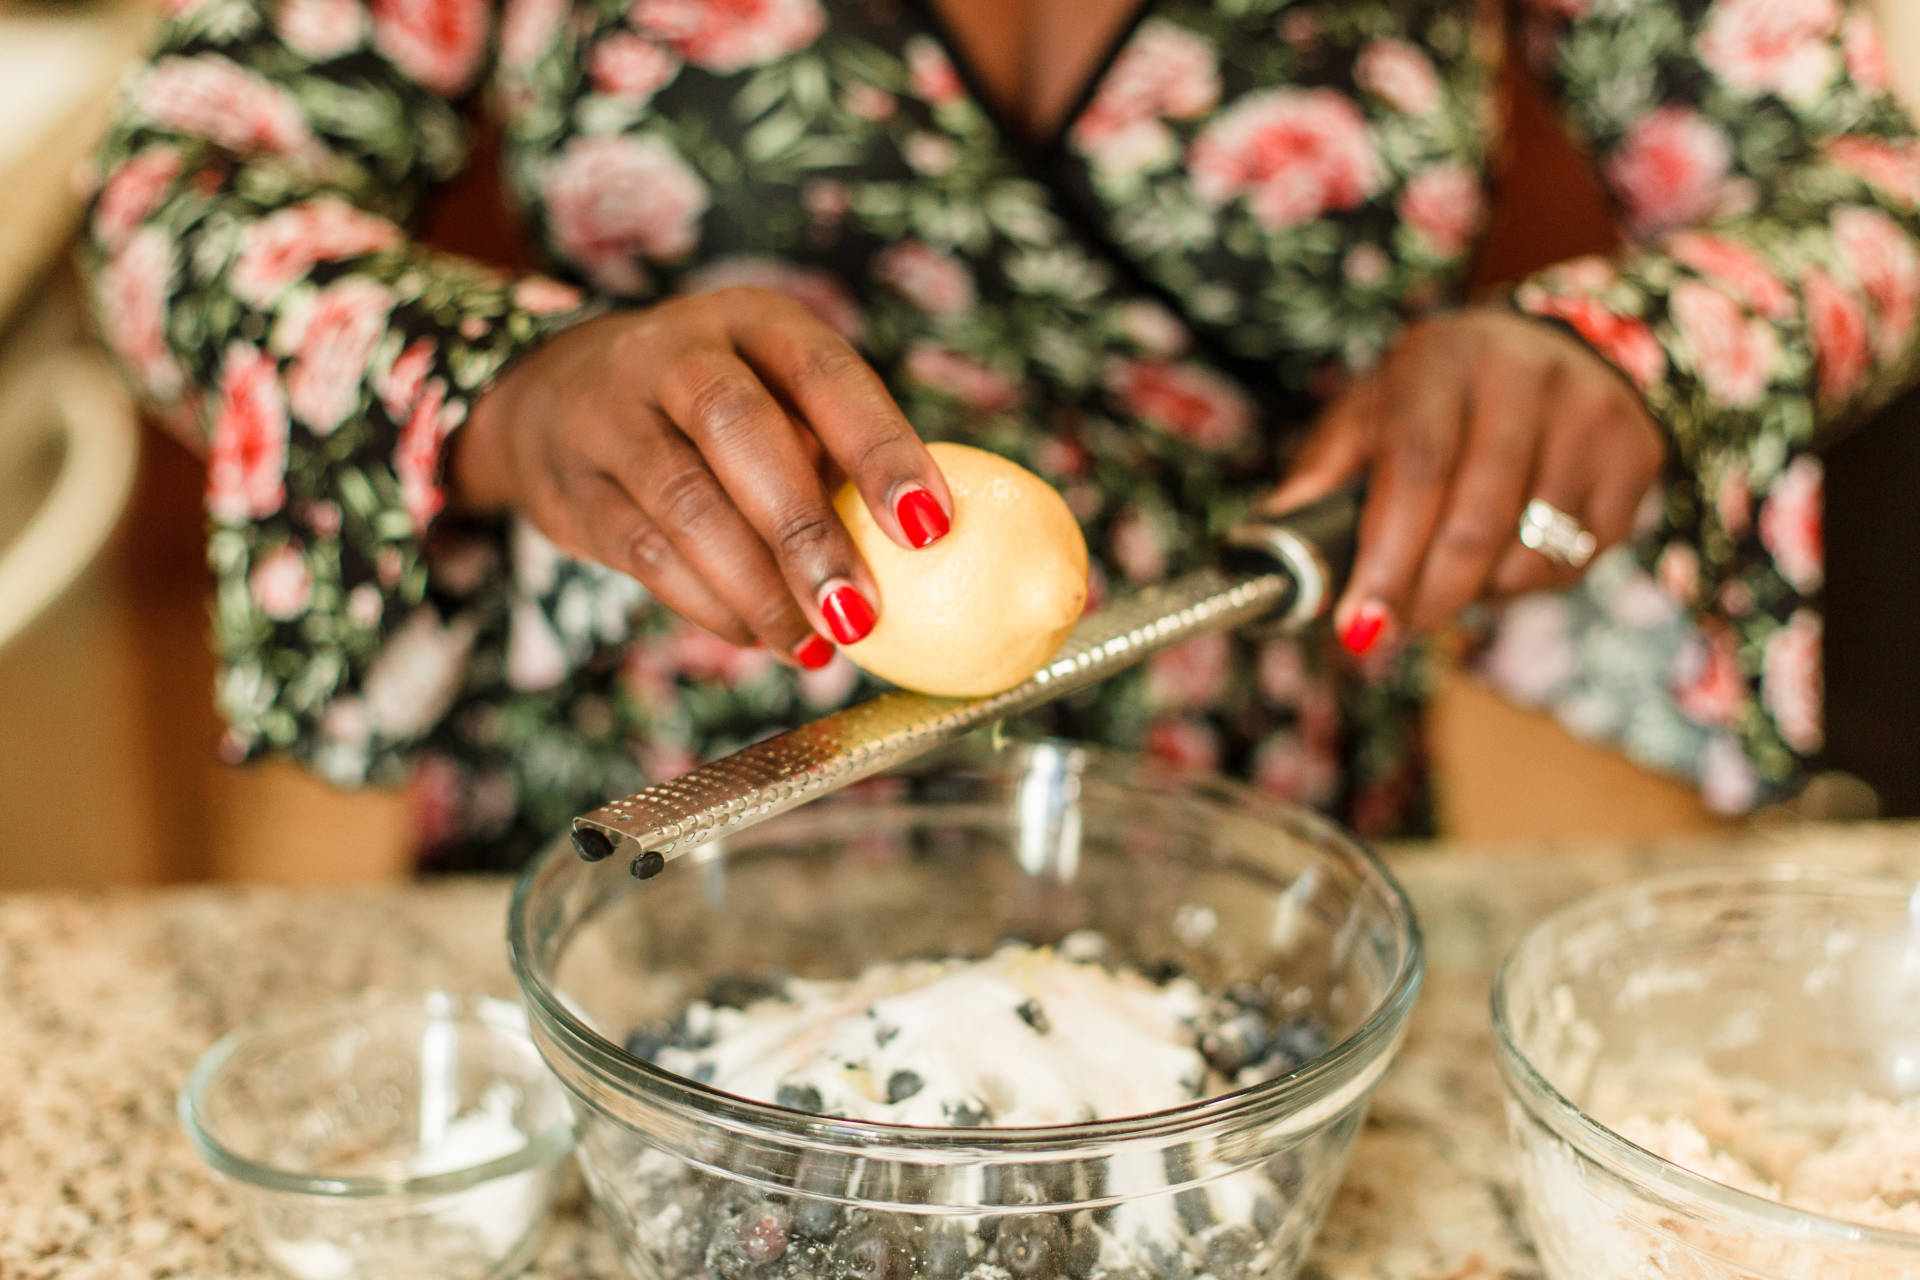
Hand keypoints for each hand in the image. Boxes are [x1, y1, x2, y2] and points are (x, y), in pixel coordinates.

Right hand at [453, 288, 951, 665]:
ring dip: (758, 589)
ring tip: (814, 646)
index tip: (929, 526)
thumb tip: (931, 553)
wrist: (551, 400)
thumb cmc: (715, 416)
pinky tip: (757, 636)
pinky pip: (644, 553)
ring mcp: (611, 416)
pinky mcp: (572, 487)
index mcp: (754, 320)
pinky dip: (709, 605)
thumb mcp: (776, 398)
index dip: (880, 447)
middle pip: (738, 428)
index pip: (824, 372)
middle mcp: (674, 352)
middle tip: (858, 614)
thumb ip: (837, 459)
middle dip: (805, 532)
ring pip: (685, 503)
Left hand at [1268, 308, 1665, 654]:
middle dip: (1425, 597)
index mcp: (1441, 361)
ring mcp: (1590, 414)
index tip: (1360, 625)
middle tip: (1393, 626)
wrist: (1550, 349)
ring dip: (1475, 593)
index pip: (1417, 472)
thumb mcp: (1369, 413)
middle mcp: (1524, 377)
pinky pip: (1575, 562)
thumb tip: (1271, 543)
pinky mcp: (1635, 454)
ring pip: (1527, 556)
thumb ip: (1321, 477)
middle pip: (1475, 524)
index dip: (1387, 559)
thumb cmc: (1432, 398)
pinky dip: (1526, 583)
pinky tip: (1504, 552)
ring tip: (1450, 570)